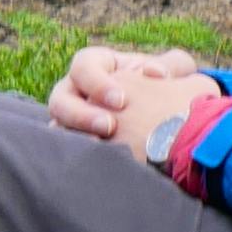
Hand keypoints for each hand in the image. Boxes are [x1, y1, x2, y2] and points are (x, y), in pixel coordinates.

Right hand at [44, 42, 222, 165]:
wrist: (172, 124)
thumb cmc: (169, 90)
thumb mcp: (174, 72)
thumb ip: (170, 65)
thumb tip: (155, 74)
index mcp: (97, 66)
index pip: (83, 66)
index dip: (97, 82)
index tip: (121, 100)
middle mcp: (78, 92)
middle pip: (60, 100)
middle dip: (81, 114)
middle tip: (109, 127)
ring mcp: (73, 120)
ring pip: (57, 128)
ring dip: (76, 137)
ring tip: (101, 148)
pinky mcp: (77, 146)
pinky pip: (67, 152)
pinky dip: (80, 157)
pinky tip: (103, 166)